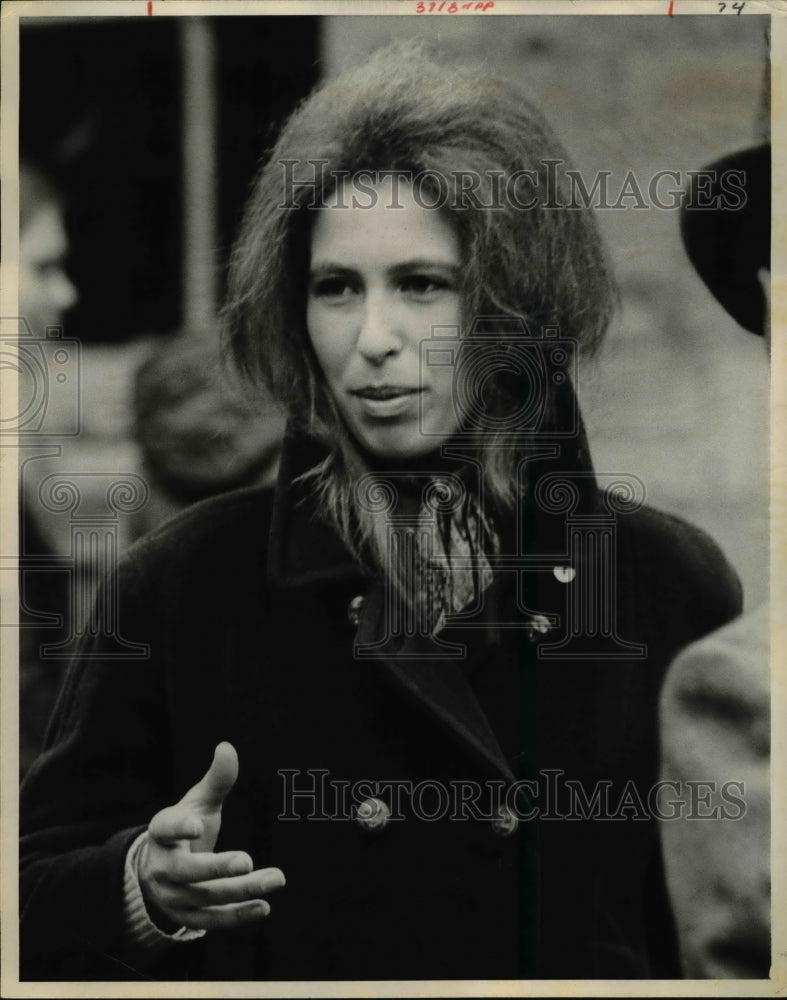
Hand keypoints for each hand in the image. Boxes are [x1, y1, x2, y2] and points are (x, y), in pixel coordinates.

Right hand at [138, 741, 284, 931]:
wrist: (158, 871)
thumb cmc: (185, 827)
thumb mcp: (198, 803)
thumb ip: (216, 780)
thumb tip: (227, 747)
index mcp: (161, 833)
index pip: (165, 828)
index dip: (180, 827)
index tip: (199, 824)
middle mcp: (162, 867)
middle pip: (187, 870)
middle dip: (217, 867)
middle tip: (247, 859)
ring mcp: (172, 896)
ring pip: (206, 897)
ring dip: (241, 891)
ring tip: (276, 878)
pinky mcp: (187, 917)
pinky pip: (212, 921)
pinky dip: (238, 916)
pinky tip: (264, 906)